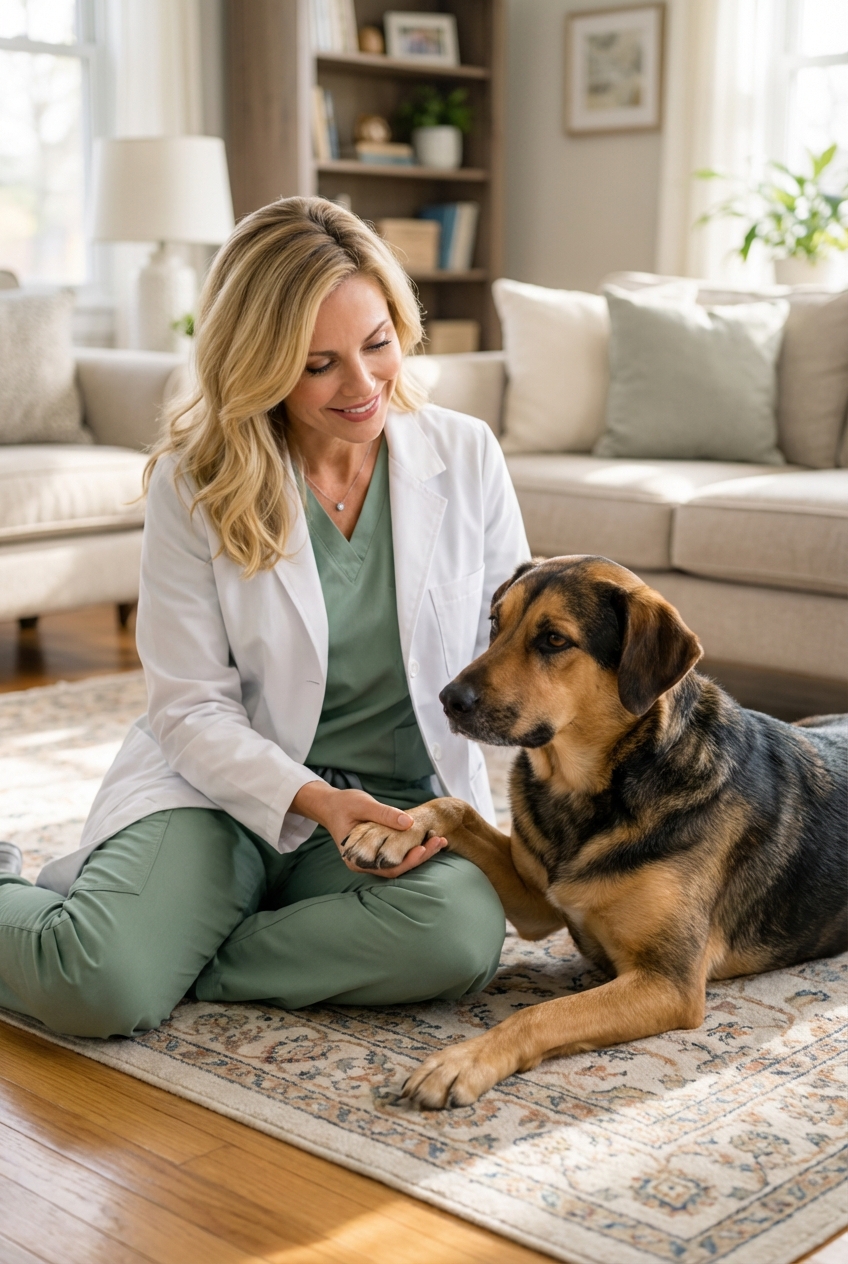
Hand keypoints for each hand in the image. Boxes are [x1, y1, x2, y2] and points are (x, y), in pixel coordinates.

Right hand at [291, 779, 446, 876]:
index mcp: (357, 858)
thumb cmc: (343, 805)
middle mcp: (365, 864)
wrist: (331, 805)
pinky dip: (413, 848)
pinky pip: (398, 854)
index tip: (424, 848)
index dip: (408, 860)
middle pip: (398, 868)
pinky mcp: (379, 851)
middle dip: (420, 857)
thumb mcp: (362, 804)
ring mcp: (373, 859)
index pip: (388, 867)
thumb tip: (408, 822)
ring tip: (440, 841)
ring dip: (420, 853)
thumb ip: (384, 814)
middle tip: (440, 842)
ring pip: (400, 863)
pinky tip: (428, 838)